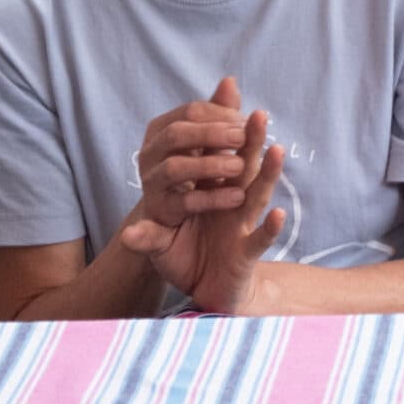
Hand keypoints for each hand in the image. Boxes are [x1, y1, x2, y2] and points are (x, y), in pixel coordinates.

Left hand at [120, 94, 287, 313]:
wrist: (210, 293)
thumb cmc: (189, 260)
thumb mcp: (165, 246)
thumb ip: (149, 235)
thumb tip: (125, 233)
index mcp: (211, 193)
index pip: (217, 158)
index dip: (218, 137)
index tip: (220, 110)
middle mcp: (232, 205)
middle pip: (244, 168)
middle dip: (251, 142)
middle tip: (258, 114)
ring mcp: (242, 228)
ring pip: (257, 196)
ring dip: (267, 174)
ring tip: (277, 150)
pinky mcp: (247, 254)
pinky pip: (259, 240)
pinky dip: (269, 229)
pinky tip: (277, 216)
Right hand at [130, 77, 255, 228]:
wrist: (175, 212)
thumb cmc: (197, 165)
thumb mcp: (210, 140)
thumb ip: (220, 113)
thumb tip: (230, 80)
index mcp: (162, 128)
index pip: (191, 111)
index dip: (221, 114)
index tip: (249, 120)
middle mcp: (150, 151)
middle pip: (177, 134)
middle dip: (212, 134)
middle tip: (243, 137)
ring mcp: (151, 180)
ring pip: (175, 168)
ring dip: (210, 164)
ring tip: (241, 166)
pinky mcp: (161, 209)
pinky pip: (185, 202)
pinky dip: (212, 198)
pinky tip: (238, 195)